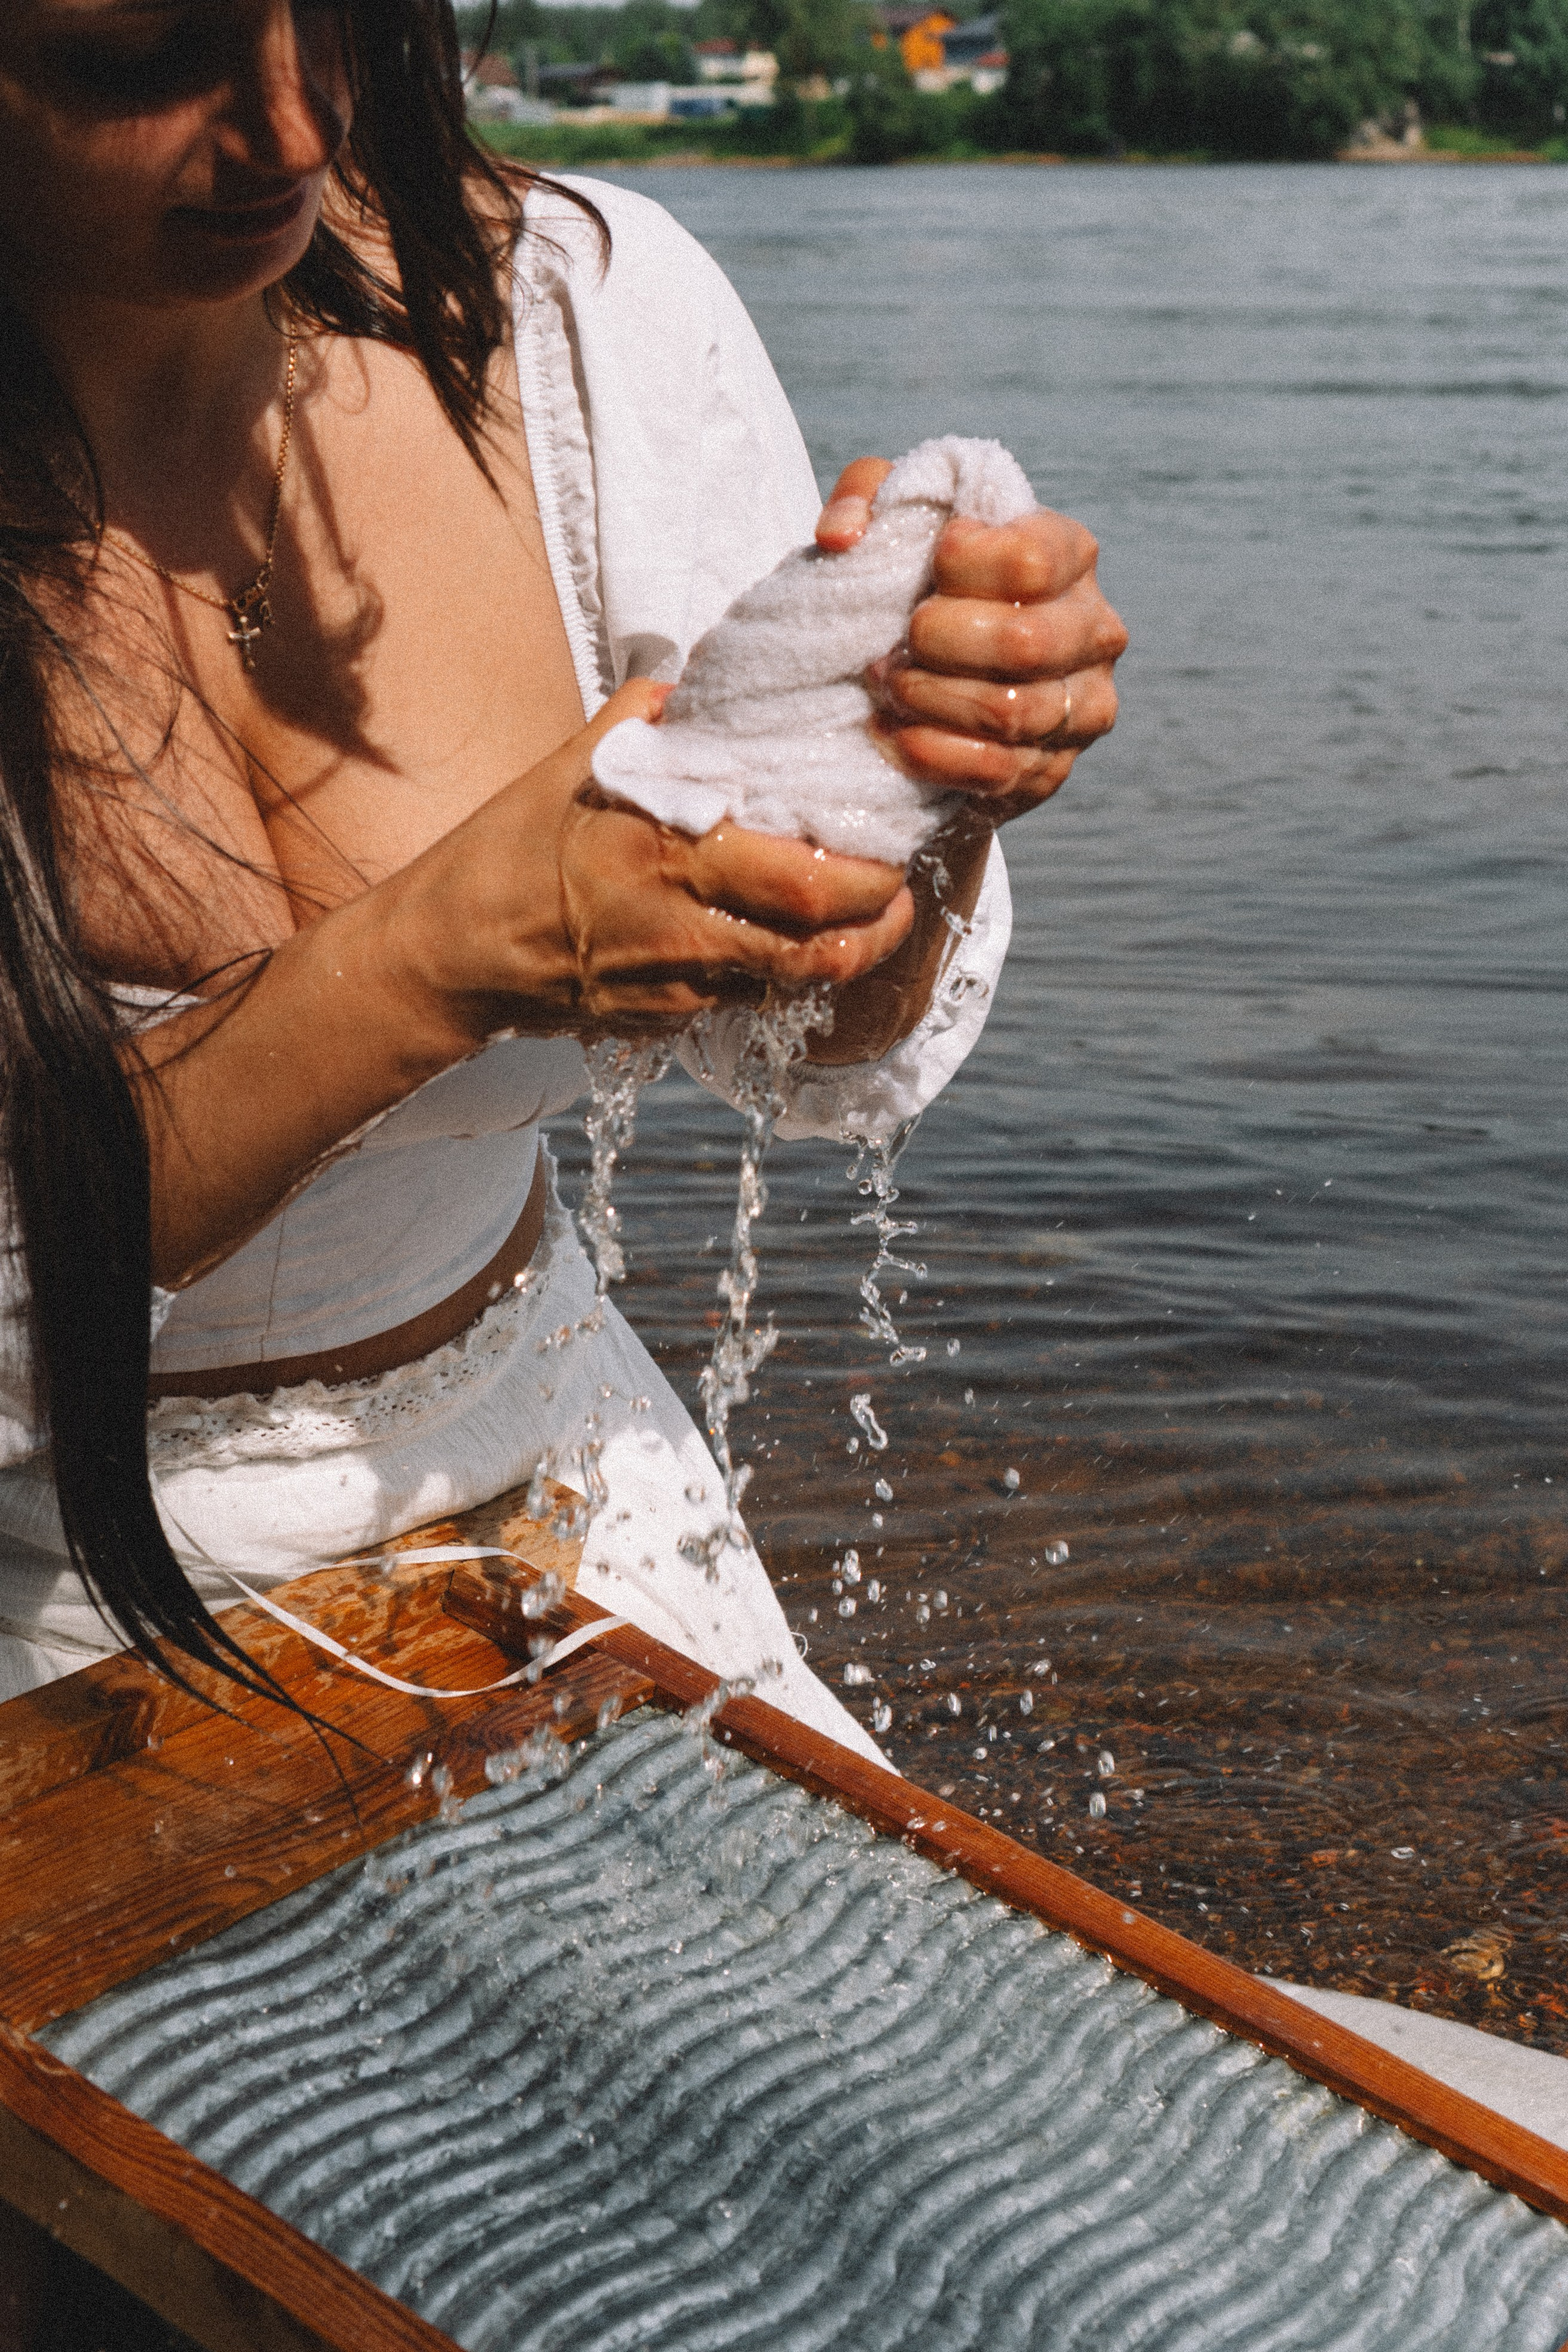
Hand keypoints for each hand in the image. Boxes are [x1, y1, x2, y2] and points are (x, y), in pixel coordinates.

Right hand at [395, 681, 913, 1039]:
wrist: (449, 954)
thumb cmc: (508, 850)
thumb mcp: (573, 765)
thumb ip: (647, 719)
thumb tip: (701, 675)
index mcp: (663, 850)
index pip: (805, 873)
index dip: (869, 865)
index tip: (892, 833)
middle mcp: (678, 926)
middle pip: (819, 940)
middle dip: (879, 918)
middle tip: (900, 886)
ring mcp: (674, 985)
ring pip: (795, 983)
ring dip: (846, 955)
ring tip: (873, 920)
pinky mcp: (663, 1023)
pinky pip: (746, 1003)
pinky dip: (782, 976)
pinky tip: (794, 943)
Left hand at [816, 456, 1128, 827]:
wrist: (936, 676)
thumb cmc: (920, 581)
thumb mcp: (893, 517)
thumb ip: (865, 493)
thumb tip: (841, 538)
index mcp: (1072, 554)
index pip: (1029, 561)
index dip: (961, 569)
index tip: (928, 572)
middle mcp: (1095, 629)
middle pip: (1024, 642)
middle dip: (938, 643)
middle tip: (897, 643)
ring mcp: (1086, 705)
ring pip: (1011, 712)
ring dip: (931, 700)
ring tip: (890, 686)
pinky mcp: (1055, 768)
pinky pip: (999, 772)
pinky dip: (935, 755)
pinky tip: (897, 735)